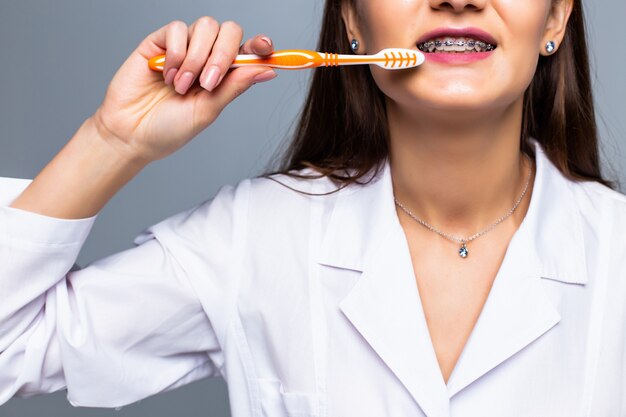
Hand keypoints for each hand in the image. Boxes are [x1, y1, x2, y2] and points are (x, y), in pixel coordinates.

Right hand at [91, 17, 276, 163]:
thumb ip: (235, 86)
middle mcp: (206, 56)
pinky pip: (178, 29)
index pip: (248, 51)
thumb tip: (267, 69)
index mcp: (223, 74)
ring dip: (196, 58)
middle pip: (229, 31)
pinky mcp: (159, 42)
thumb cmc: (169, 128)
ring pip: (205, 27)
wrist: (132, 134)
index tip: (267, 47)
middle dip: (223, 54)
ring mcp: (183, 48)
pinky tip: (166, 75)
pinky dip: (176, 53)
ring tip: (182, 86)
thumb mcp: (209, 110)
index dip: (260, 45)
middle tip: (209, 82)